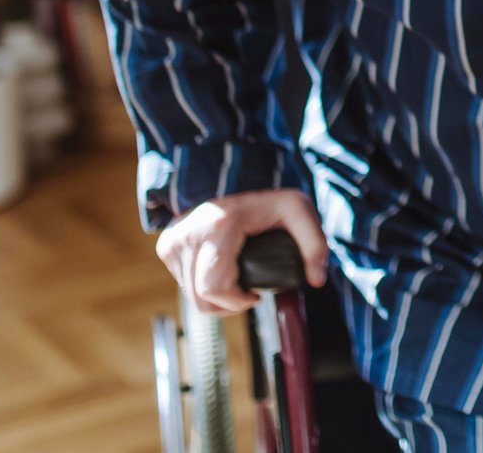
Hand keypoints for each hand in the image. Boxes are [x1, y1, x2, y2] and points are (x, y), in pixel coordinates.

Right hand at [157, 189, 327, 315]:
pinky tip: (220, 275)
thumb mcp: (298, 211)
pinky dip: (202, 288)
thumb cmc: (267, 199)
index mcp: (218, 226)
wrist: (234, 177)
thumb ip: (315, 244)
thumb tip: (316, 280)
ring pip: (190, 296)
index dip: (237, 302)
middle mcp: (188, 234)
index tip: (256, 295)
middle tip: (248, 293)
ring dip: (215, 299)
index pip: (214, 287)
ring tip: (236, 283)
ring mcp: (172, 241)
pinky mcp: (166, 247)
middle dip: (228, 305)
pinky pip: (183, 285)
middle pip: (201, 298)